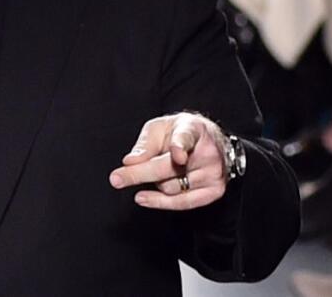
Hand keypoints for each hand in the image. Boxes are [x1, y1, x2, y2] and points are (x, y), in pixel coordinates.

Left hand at [109, 113, 228, 210]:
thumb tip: (130, 162)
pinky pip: (182, 203)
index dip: (181, 146)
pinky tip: (144, 198)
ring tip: (158, 171)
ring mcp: (214, 173)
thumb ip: (145, 144)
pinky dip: (160, 202)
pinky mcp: (214, 191)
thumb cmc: (180, 133)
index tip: (177, 155)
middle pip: (170, 168)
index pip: (187, 137)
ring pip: (171, 187)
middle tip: (116, 178)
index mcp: (194, 129)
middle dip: (140, 173)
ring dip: (155, 183)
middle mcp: (208, 152)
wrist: (209, 141)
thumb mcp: (159, 128)